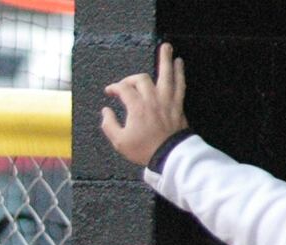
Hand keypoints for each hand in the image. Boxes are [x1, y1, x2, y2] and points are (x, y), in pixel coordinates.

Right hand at [101, 42, 188, 166]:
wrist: (168, 156)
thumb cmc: (144, 149)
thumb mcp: (119, 142)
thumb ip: (109, 124)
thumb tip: (105, 111)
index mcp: (136, 107)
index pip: (123, 89)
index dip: (114, 87)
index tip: (110, 91)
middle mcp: (152, 99)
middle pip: (141, 79)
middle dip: (131, 78)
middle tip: (126, 83)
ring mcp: (166, 100)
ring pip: (166, 74)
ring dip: (165, 59)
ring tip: (165, 47)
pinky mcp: (177, 104)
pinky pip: (179, 84)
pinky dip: (179, 72)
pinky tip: (179, 63)